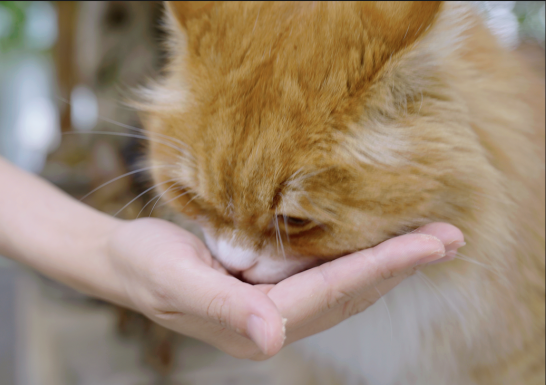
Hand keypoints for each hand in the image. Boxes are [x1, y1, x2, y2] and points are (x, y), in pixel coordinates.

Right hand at [107, 218, 463, 358]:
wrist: (123, 261)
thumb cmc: (143, 265)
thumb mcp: (174, 279)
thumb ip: (223, 308)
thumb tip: (272, 337)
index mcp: (256, 325)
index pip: (333, 292)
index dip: (384, 266)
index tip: (431, 243)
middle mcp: (274, 322)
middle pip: (351, 291)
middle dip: (401, 264)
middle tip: (450, 236)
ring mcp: (274, 308)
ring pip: (344, 285)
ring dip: (387, 261)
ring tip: (430, 237)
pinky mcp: (270, 288)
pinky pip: (325, 275)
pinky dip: (357, 257)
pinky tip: (377, 240)